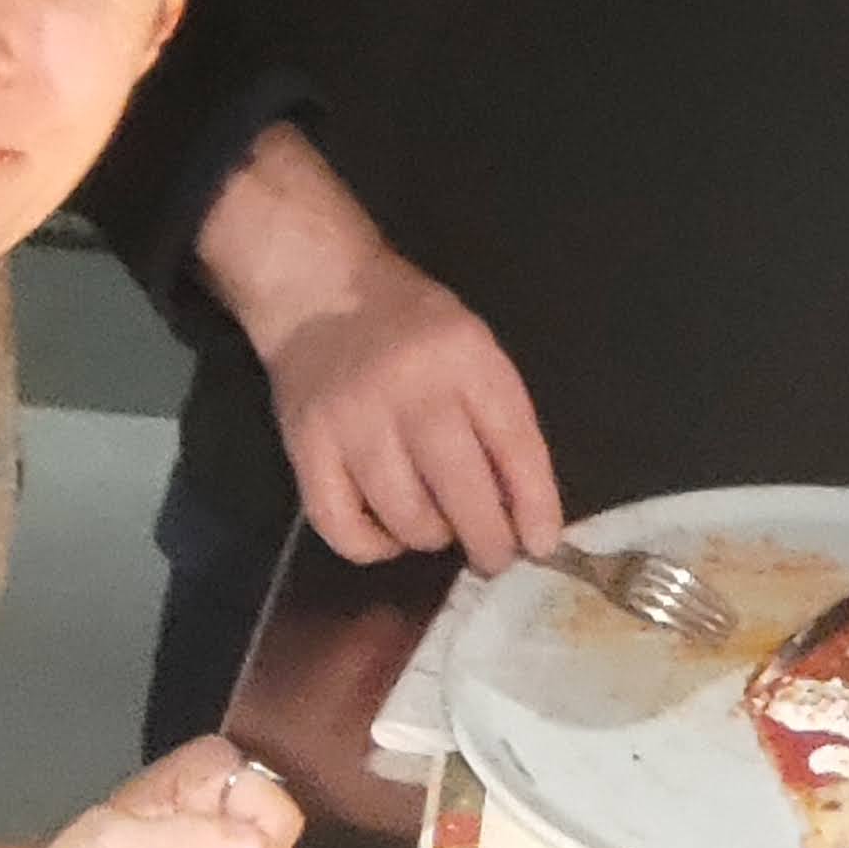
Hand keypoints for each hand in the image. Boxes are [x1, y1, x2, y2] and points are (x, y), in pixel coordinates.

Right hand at [259, 251, 563, 571]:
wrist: (317, 289)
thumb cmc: (410, 324)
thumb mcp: (472, 346)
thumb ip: (500, 416)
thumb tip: (523, 509)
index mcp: (465, 356)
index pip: (514, 444)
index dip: (535, 505)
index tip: (542, 545)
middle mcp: (410, 387)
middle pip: (461, 490)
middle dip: (488, 541)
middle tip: (493, 558)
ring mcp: (353, 419)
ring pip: (406, 518)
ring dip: (431, 537)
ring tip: (437, 525)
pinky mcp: (306, 446)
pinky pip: (342, 527)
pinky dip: (372, 546)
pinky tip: (387, 533)